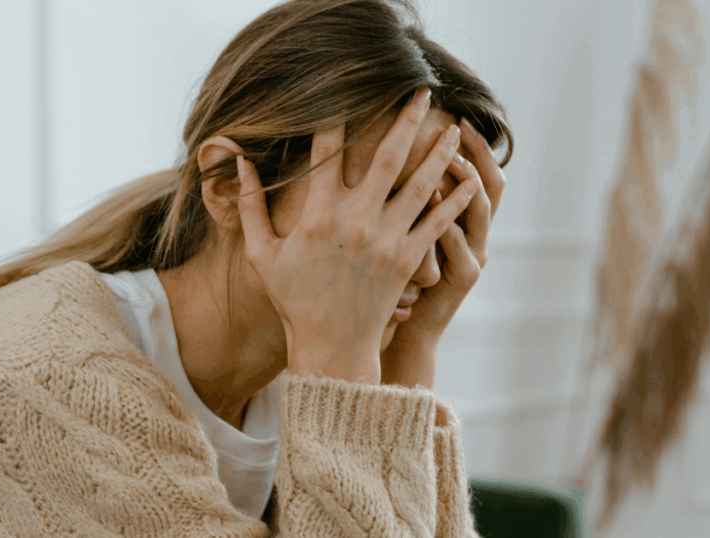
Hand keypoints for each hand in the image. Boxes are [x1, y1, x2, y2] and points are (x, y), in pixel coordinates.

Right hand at [235, 88, 480, 384]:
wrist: (331, 346)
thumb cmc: (294, 299)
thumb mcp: (261, 254)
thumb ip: (249, 206)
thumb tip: (240, 162)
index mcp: (318, 215)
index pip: (327, 151)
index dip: (337, 117)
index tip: (347, 90)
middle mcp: (355, 221)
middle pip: (387, 157)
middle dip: (406, 120)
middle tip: (422, 91)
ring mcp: (386, 240)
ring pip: (420, 184)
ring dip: (439, 152)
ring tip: (454, 127)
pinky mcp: (408, 260)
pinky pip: (437, 223)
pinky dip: (455, 200)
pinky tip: (469, 179)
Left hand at [381, 118, 505, 388]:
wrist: (402, 331)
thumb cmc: (395, 280)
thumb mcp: (404, 234)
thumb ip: (402, 198)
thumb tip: (386, 152)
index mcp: (462, 219)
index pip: (476, 171)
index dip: (473, 144)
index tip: (454, 114)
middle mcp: (476, 234)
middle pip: (490, 183)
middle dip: (476, 153)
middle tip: (457, 126)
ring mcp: (473, 255)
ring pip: (479, 211)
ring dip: (464, 182)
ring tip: (448, 158)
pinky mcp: (462, 278)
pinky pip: (459, 246)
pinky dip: (448, 224)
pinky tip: (432, 204)